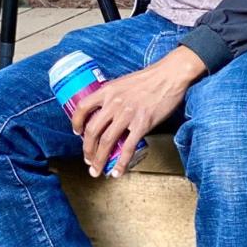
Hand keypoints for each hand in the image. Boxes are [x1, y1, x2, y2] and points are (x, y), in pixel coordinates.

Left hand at [71, 46, 206, 177]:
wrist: (170, 75)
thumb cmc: (149, 78)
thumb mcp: (123, 82)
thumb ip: (113, 96)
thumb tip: (106, 110)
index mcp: (108, 91)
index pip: (83, 107)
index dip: (76, 123)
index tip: (77, 133)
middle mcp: (114, 103)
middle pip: (93, 130)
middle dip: (87, 149)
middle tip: (87, 159)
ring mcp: (127, 114)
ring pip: (106, 142)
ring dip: (99, 159)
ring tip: (97, 170)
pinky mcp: (142, 123)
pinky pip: (128, 147)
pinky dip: (121, 163)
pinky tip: (117, 171)